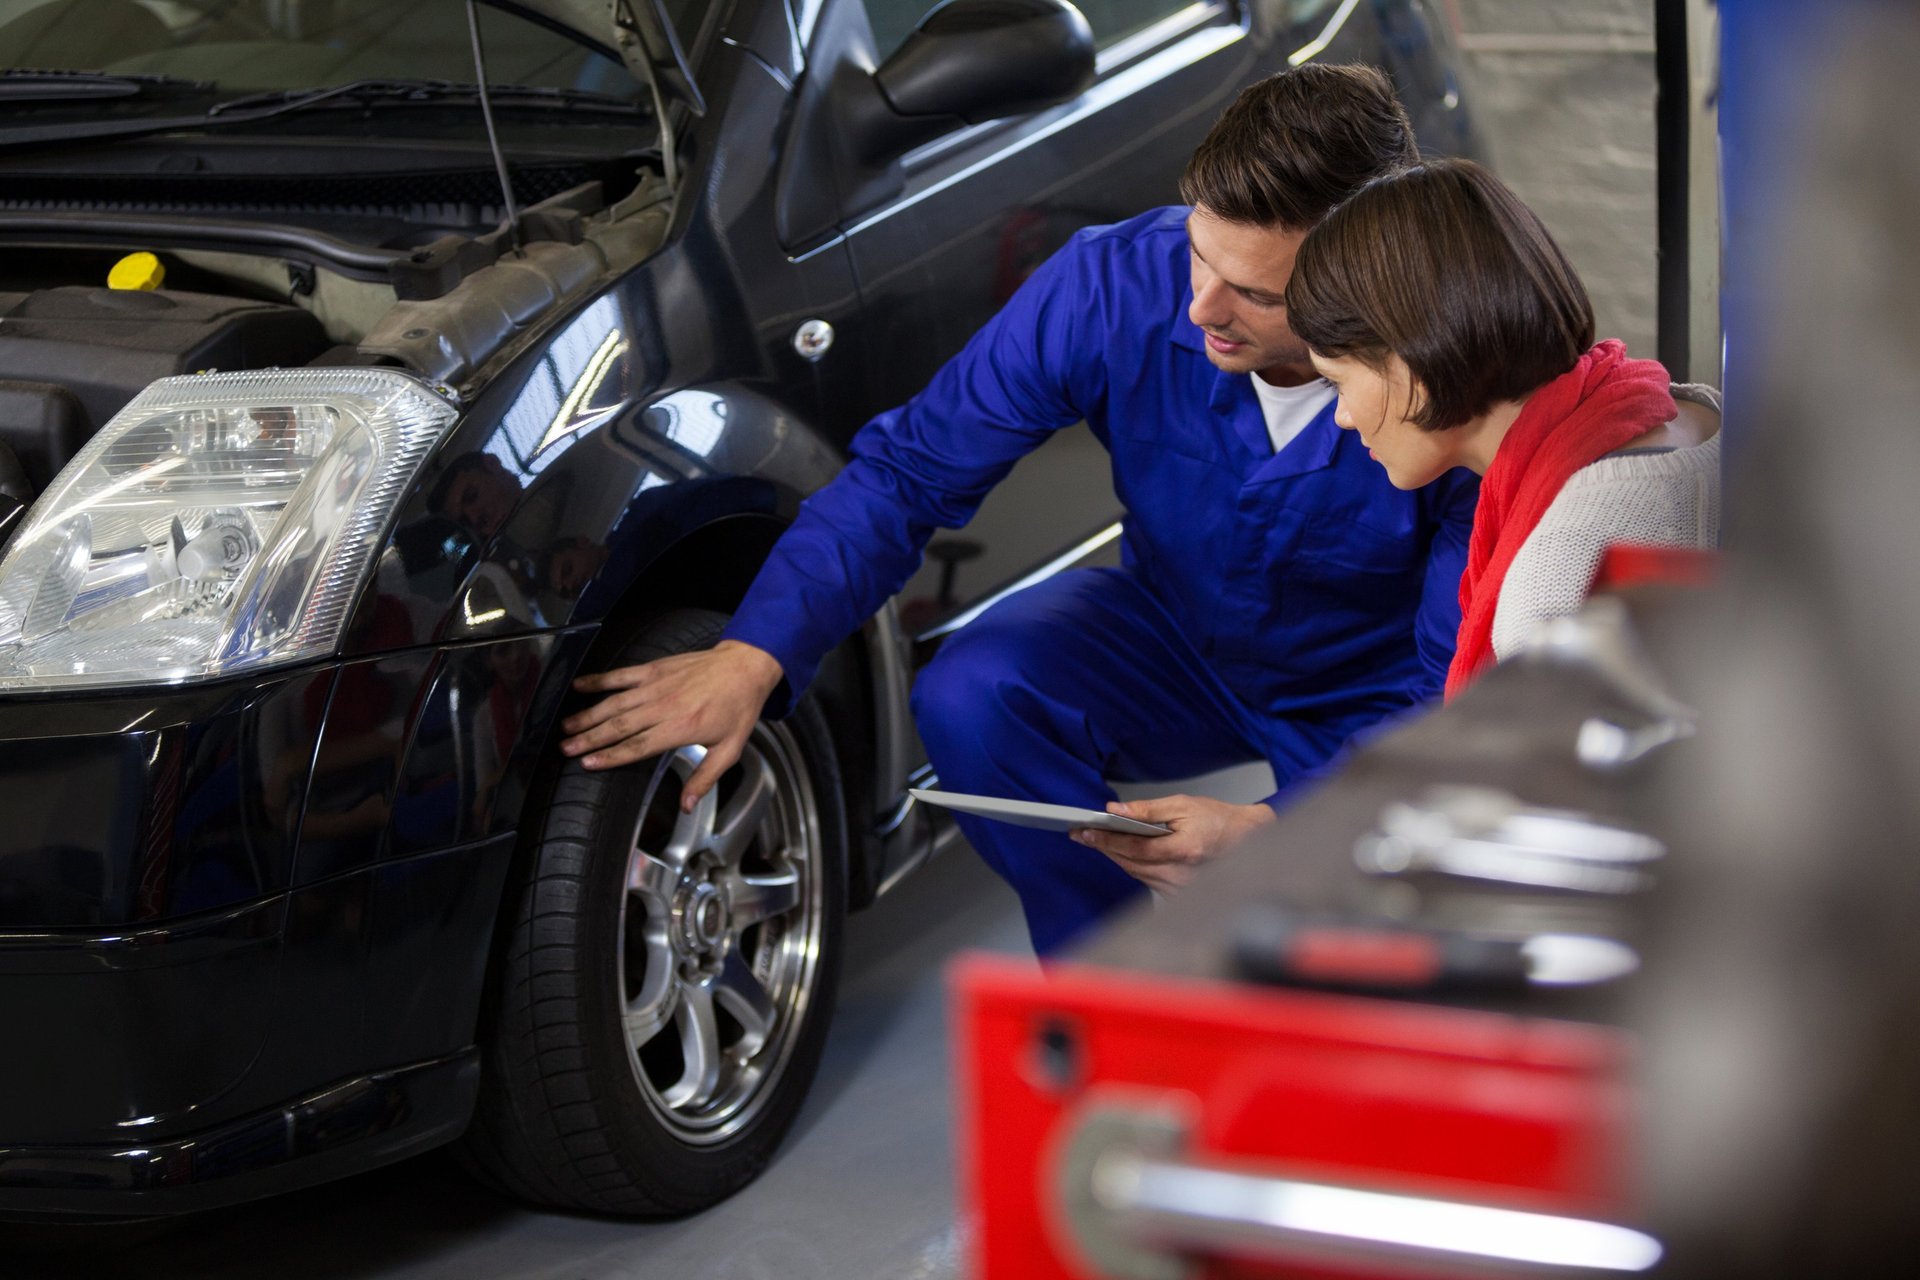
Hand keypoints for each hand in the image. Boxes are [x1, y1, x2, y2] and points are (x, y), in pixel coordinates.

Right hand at [561, 640, 783, 811]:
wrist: (745, 666)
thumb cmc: (738, 707)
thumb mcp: (730, 750)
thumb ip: (704, 779)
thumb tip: (685, 806)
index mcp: (681, 727)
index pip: (638, 746)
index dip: (610, 756)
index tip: (588, 764)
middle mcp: (664, 706)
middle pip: (619, 726)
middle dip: (590, 738)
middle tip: (565, 748)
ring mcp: (657, 685)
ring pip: (615, 703)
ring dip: (588, 715)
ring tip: (566, 727)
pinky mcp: (654, 668)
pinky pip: (621, 675)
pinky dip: (598, 680)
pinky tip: (578, 686)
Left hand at [1070, 794, 1275, 894]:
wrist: (1246, 840)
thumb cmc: (1217, 820)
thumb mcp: (1183, 805)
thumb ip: (1147, 810)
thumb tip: (1115, 810)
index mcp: (1184, 851)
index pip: (1136, 848)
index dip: (1107, 840)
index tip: (1084, 832)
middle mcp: (1181, 875)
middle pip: (1130, 863)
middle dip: (1105, 847)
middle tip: (1082, 833)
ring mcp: (1180, 888)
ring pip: (1135, 873)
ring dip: (1116, 856)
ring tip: (1097, 839)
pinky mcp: (1178, 894)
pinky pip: (1146, 879)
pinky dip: (1132, 865)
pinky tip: (1122, 852)